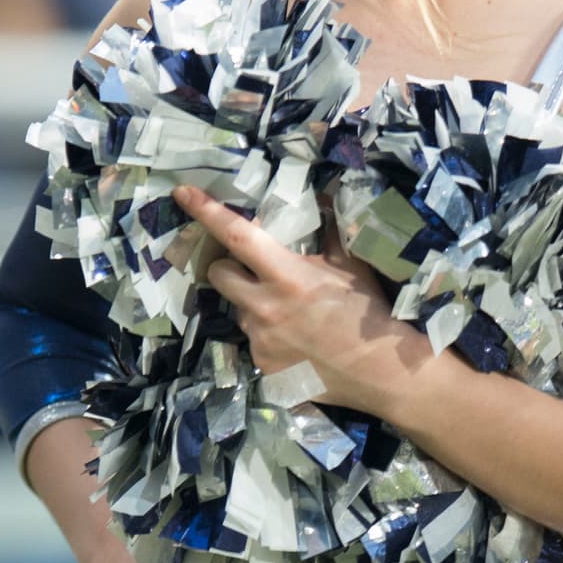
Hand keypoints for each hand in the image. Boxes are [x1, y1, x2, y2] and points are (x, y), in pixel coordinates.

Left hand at [172, 183, 427, 416]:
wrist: (380, 370)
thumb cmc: (367, 311)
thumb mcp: (351, 265)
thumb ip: (328, 232)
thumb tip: (322, 199)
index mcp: (286, 276)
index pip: (236, 235)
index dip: (206, 211)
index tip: (182, 192)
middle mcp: (264, 308)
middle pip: (218, 273)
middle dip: (227, 264)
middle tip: (252, 267)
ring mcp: (259, 340)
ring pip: (238, 310)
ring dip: (253, 303)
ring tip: (288, 313)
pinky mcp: (262, 366)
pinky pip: (253, 341)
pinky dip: (268, 335)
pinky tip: (295, 340)